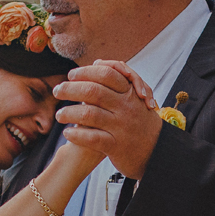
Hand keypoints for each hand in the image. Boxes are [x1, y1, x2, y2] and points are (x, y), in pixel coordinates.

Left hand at [54, 61, 161, 179]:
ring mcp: (121, 126)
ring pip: (89, 114)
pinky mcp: (116, 146)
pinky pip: (91, 138)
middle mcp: (126, 107)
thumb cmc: (139, 121)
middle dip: (70, 89)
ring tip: (59, 115)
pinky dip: (76, 134)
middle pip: (93, 91)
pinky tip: (67, 133)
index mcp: (130, 93)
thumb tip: (96, 63)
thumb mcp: (134, 99)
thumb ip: (116, 82)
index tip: (71, 75)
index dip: (85, 72)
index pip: (106, 74)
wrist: (157, 152)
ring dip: (68, 113)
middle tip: (57, 91)